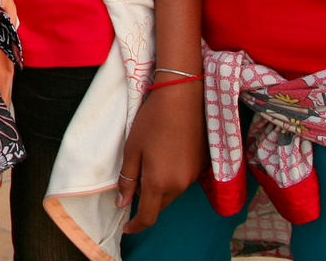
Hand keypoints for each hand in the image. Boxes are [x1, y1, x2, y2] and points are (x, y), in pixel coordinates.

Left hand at [117, 80, 206, 231]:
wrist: (183, 98)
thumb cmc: (152, 121)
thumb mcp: (132, 149)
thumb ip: (127, 180)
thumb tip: (123, 203)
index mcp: (159, 182)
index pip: (148, 216)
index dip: (136, 225)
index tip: (127, 227)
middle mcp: (179, 185)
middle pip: (160, 204)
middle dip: (146, 200)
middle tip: (134, 181)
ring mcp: (193, 176)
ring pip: (172, 192)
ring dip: (159, 187)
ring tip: (149, 161)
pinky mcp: (202, 166)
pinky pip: (183, 180)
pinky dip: (172, 176)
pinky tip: (166, 154)